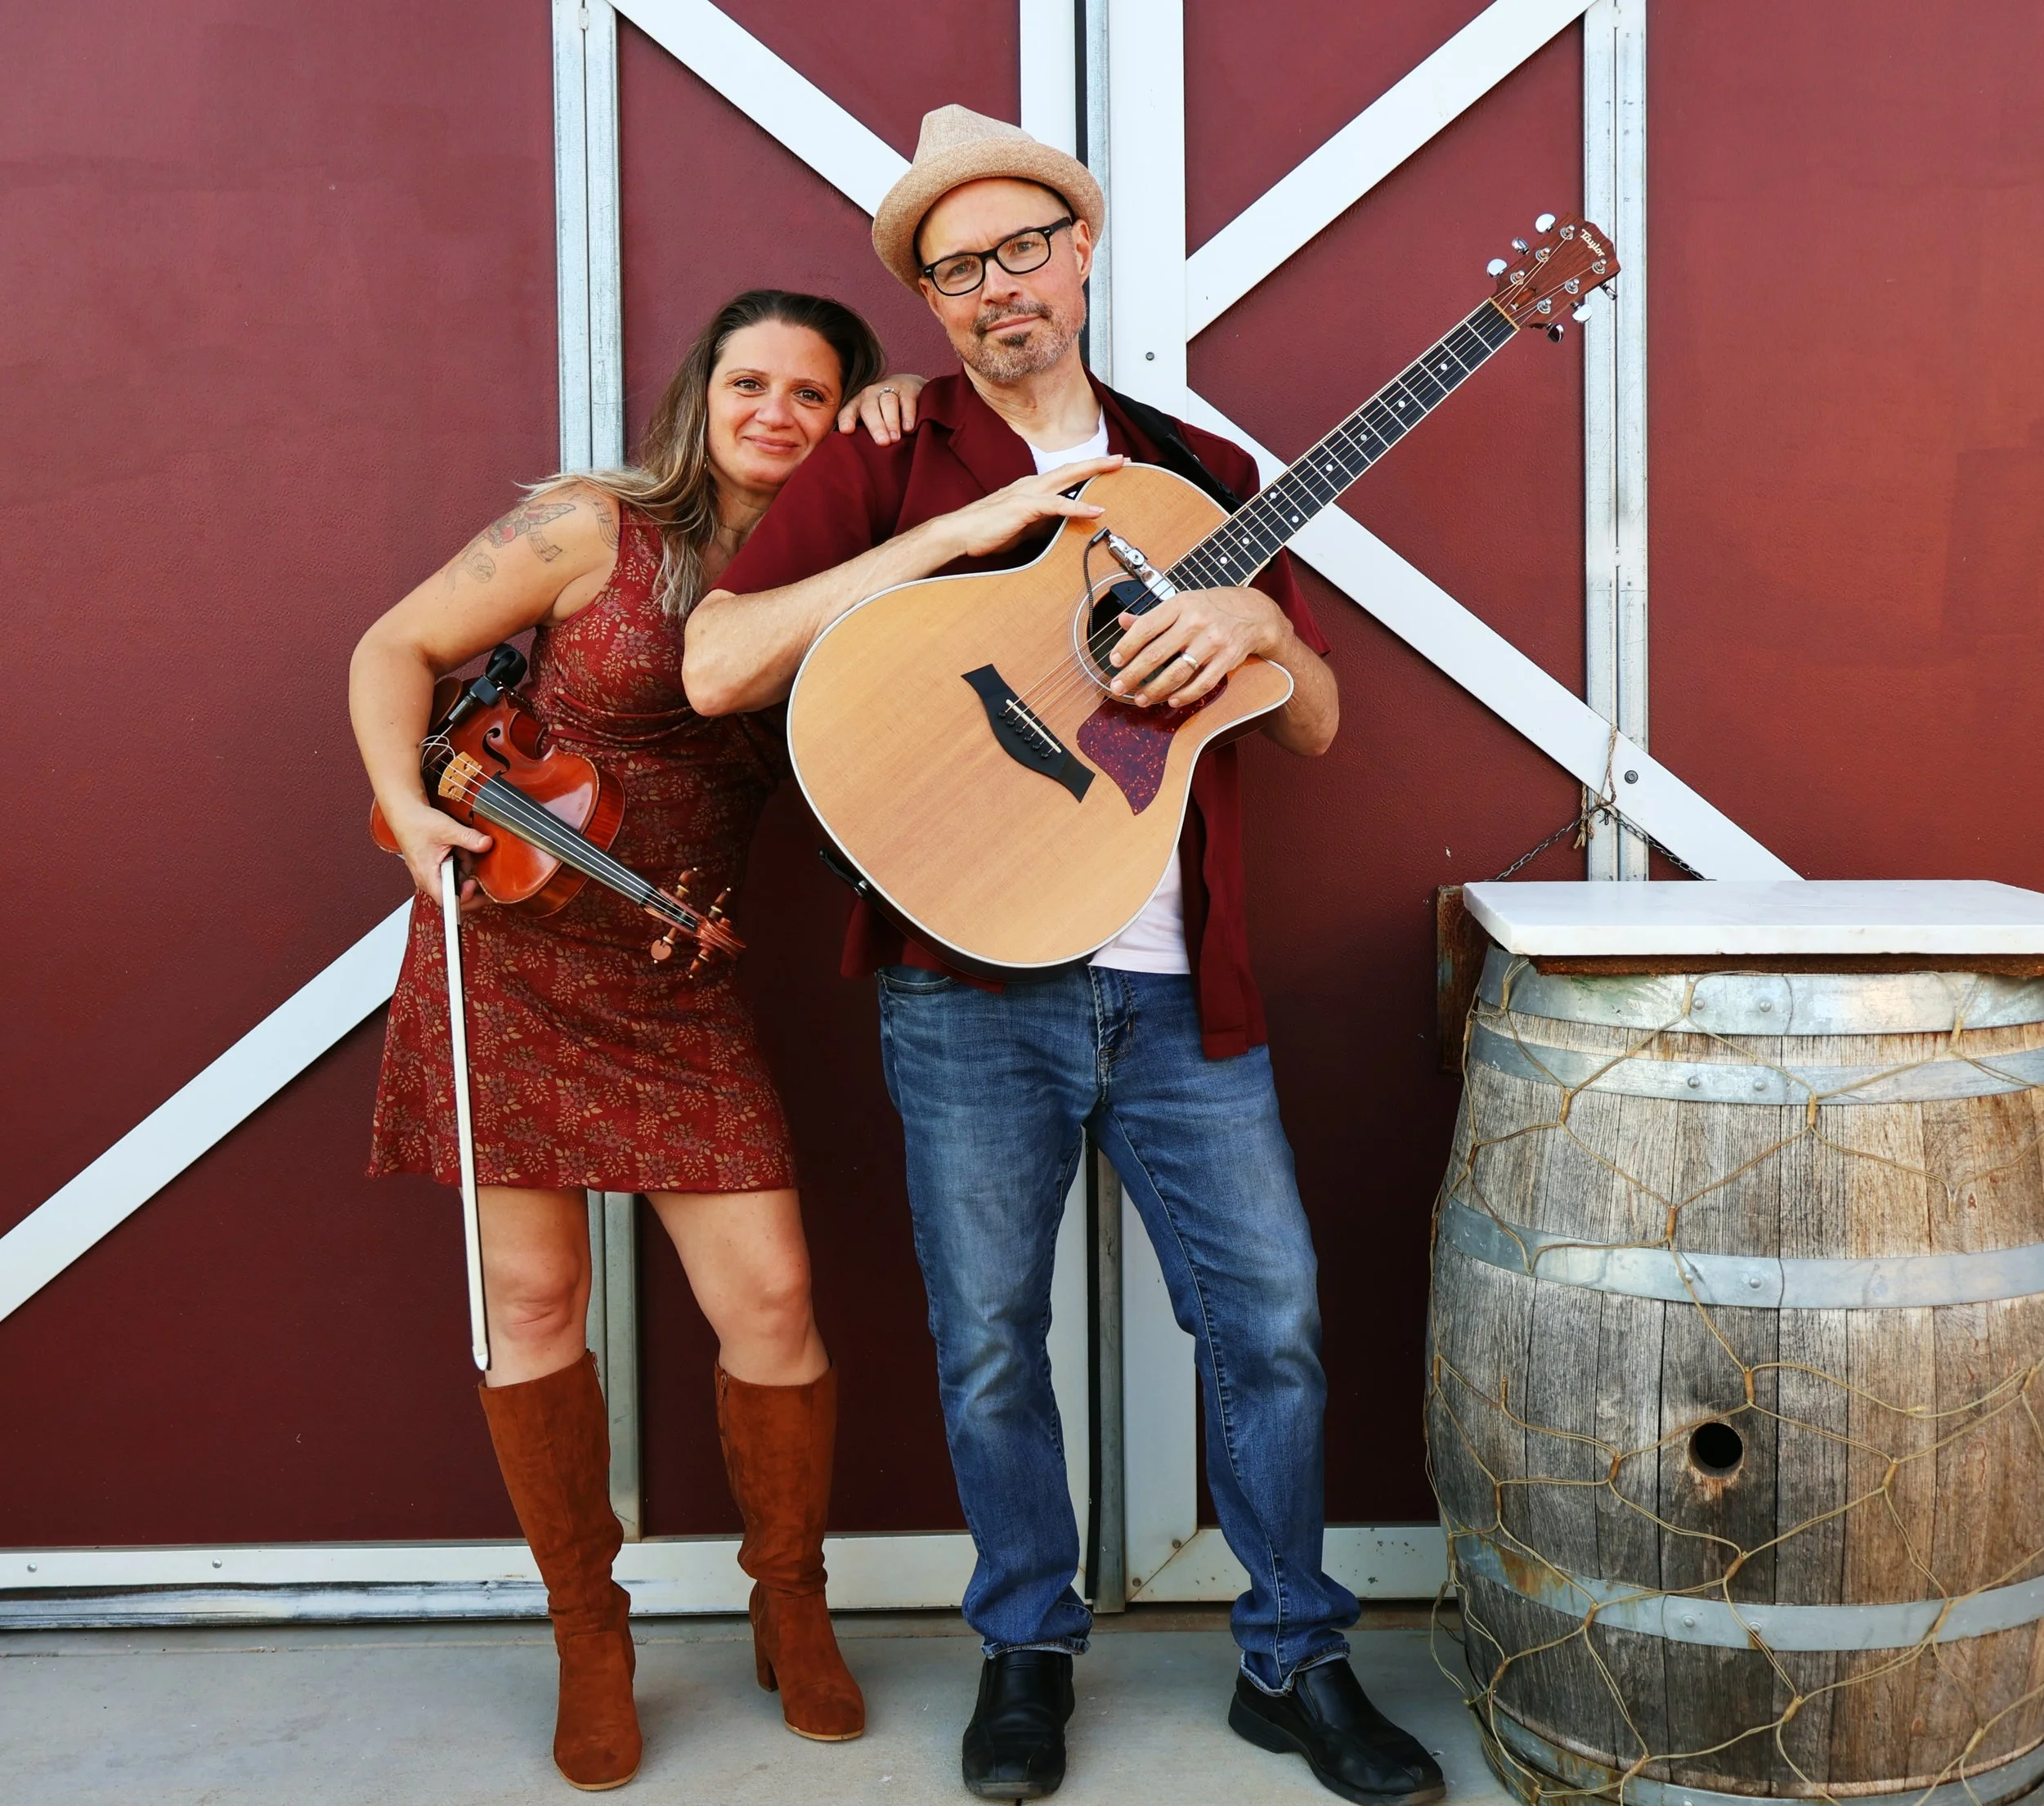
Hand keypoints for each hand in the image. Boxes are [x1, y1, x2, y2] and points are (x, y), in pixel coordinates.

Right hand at [386, 800, 493, 908]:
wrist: (406, 815)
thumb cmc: (417, 823)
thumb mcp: (447, 828)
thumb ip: (468, 838)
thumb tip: (486, 844)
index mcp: (427, 875)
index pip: (446, 899)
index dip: (463, 897)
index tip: (474, 884)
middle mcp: (427, 879)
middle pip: (455, 894)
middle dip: (470, 882)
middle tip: (478, 868)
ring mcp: (432, 876)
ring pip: (457, 882)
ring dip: (466, 868)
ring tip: (461, 850)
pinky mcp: (436, 870)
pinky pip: (454, 873)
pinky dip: (461, 863)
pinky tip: (458, 851)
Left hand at [838, 373, 925, 444]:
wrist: (906, 389)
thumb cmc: (884, 413)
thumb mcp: (870, 421)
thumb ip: (863, 434)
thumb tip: (856, 456)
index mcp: (858, 403)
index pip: (848, 410)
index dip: (847, 419)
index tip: (846, 431)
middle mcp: (871, 394)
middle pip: (870, 408)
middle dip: (876, 426)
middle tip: (882, 443)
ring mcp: (890, 389)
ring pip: (888, 403)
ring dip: (892, 422)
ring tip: (895, 439)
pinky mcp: (908, 389)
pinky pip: (907, 401)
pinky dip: (908, 415)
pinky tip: (908, 429)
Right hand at [930, 456, 1124, 561]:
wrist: (959, 533)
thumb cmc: (985, 530)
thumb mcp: (1021, 527)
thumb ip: (1041, 523)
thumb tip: (1059, 526)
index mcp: (1030, 489)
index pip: (1064, 476)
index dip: (1086, 471)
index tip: (1108, 468)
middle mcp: (1031, 485)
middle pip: (1070, 469)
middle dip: (1097, 463)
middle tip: (1121, 458)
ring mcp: (1028, 494)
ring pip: (1067, 477)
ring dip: (1093, 472)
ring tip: (1115, 468)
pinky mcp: (1024, 508)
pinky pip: (1056, 505)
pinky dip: (1078, 506)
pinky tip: (1096, 509)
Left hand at [1107, 585, 1287, 707]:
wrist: (1255, 612)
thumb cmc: (1212, 608)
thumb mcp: (1182, 603)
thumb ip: (1153, 616)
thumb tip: (1123, 622)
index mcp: (1180, 604)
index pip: (1146, 627)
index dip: (1127, 647)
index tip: (1113, 662)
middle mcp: (1196, 621)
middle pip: (1157, 653)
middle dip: (1133, 674)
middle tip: (1118, 688)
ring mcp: (1213, 640)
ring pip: (1178, 672)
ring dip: (1156, 689)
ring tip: (1141, 699)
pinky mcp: (1228, 658)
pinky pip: (1203, 682)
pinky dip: (1186, 695)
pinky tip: (1171, 700)